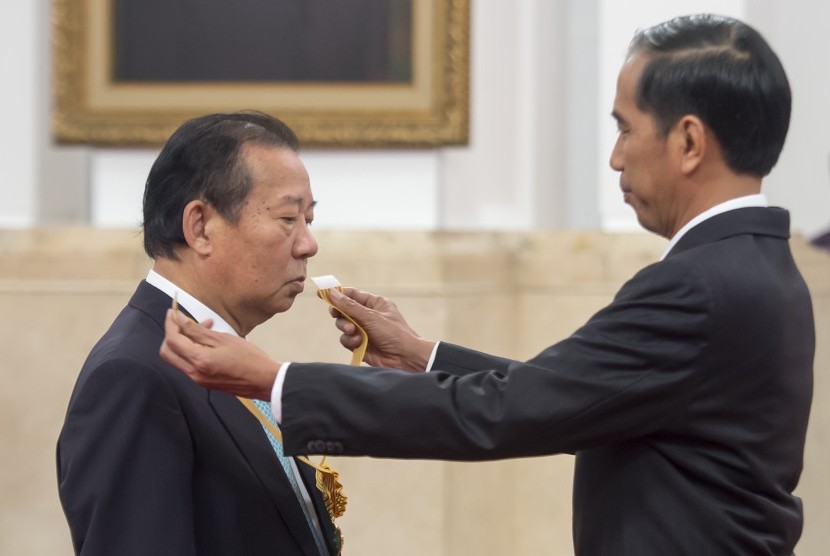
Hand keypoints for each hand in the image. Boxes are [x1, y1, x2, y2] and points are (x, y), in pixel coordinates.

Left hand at [159, 309, 277, 399]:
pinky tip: (207, 341)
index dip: (170, 323)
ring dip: (183, 341)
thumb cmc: (249, 358)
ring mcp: (198, 379)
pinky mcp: (204, 381)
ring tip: (204, 328)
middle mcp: (193, 372)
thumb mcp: (224, 339)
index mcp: (199, 360)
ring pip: (177, 358)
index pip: (173, 340)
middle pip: (168, 352)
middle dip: (171, 334)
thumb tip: (179, 321)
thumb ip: (198, 331)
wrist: (264, 381)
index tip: (173, 311)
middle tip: (182, 320)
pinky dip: (191, 350)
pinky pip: (188, 364)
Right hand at [326, 287, 435, 371]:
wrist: (405, 358)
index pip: (352, 294)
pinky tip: (358, 342)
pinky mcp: (361, 344)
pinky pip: (346, 339)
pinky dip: (349, 340)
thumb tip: (332, 293)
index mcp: (375, 304)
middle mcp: (369, 316)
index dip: (337, 293)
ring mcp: (364, 330)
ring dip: (345, 328)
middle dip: (340, 314)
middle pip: (344, 310)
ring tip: (353, 331)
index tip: (322, 293)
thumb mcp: (371, 317)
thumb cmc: (394, 333)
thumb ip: (349, 306)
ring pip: (343, 325)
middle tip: (336, 314)